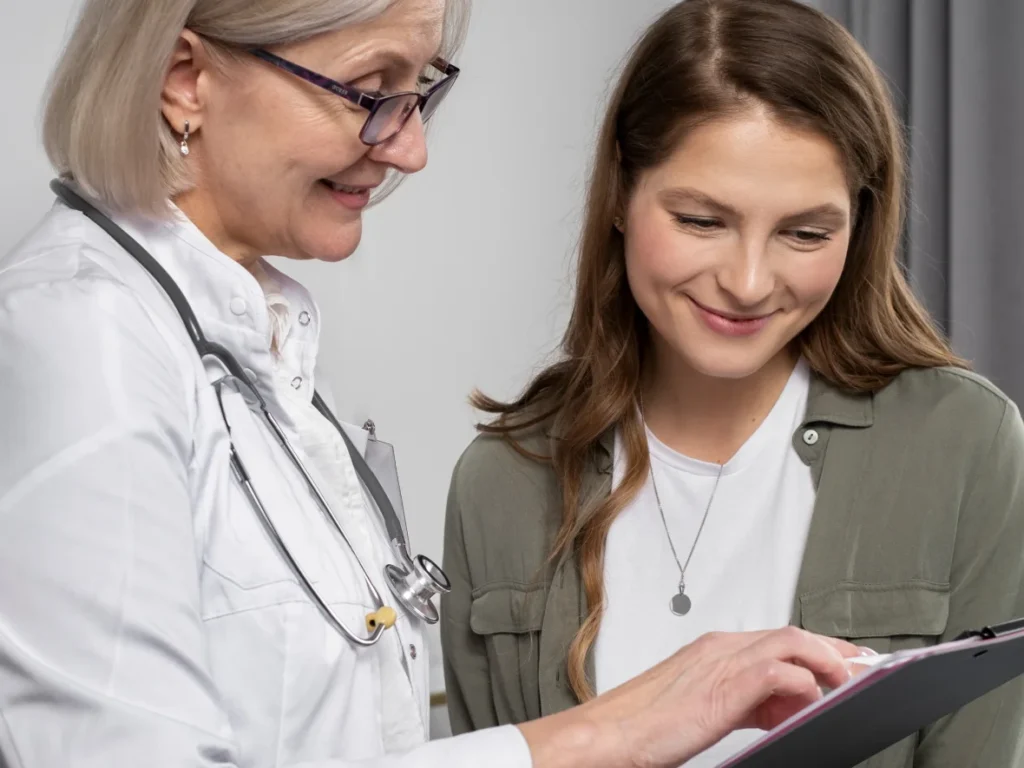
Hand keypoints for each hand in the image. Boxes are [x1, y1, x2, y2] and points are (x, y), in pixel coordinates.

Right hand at [519, 626, 860, 767]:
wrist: (606, 734)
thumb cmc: (643, 726)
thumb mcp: (701, 708)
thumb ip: (741, 702)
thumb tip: (777, 710)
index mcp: (712, 649)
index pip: (777, 637)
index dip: (816, 648)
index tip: (842, 662)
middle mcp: (719, 647)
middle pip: (791, 633)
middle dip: (832, 648)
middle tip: (861, 666)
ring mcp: (721, 662)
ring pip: (791, 642)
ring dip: (826, 660)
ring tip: (848, 682)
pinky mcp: (723, 686)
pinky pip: (779, 671)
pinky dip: (803, 683)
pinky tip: (812, 700)